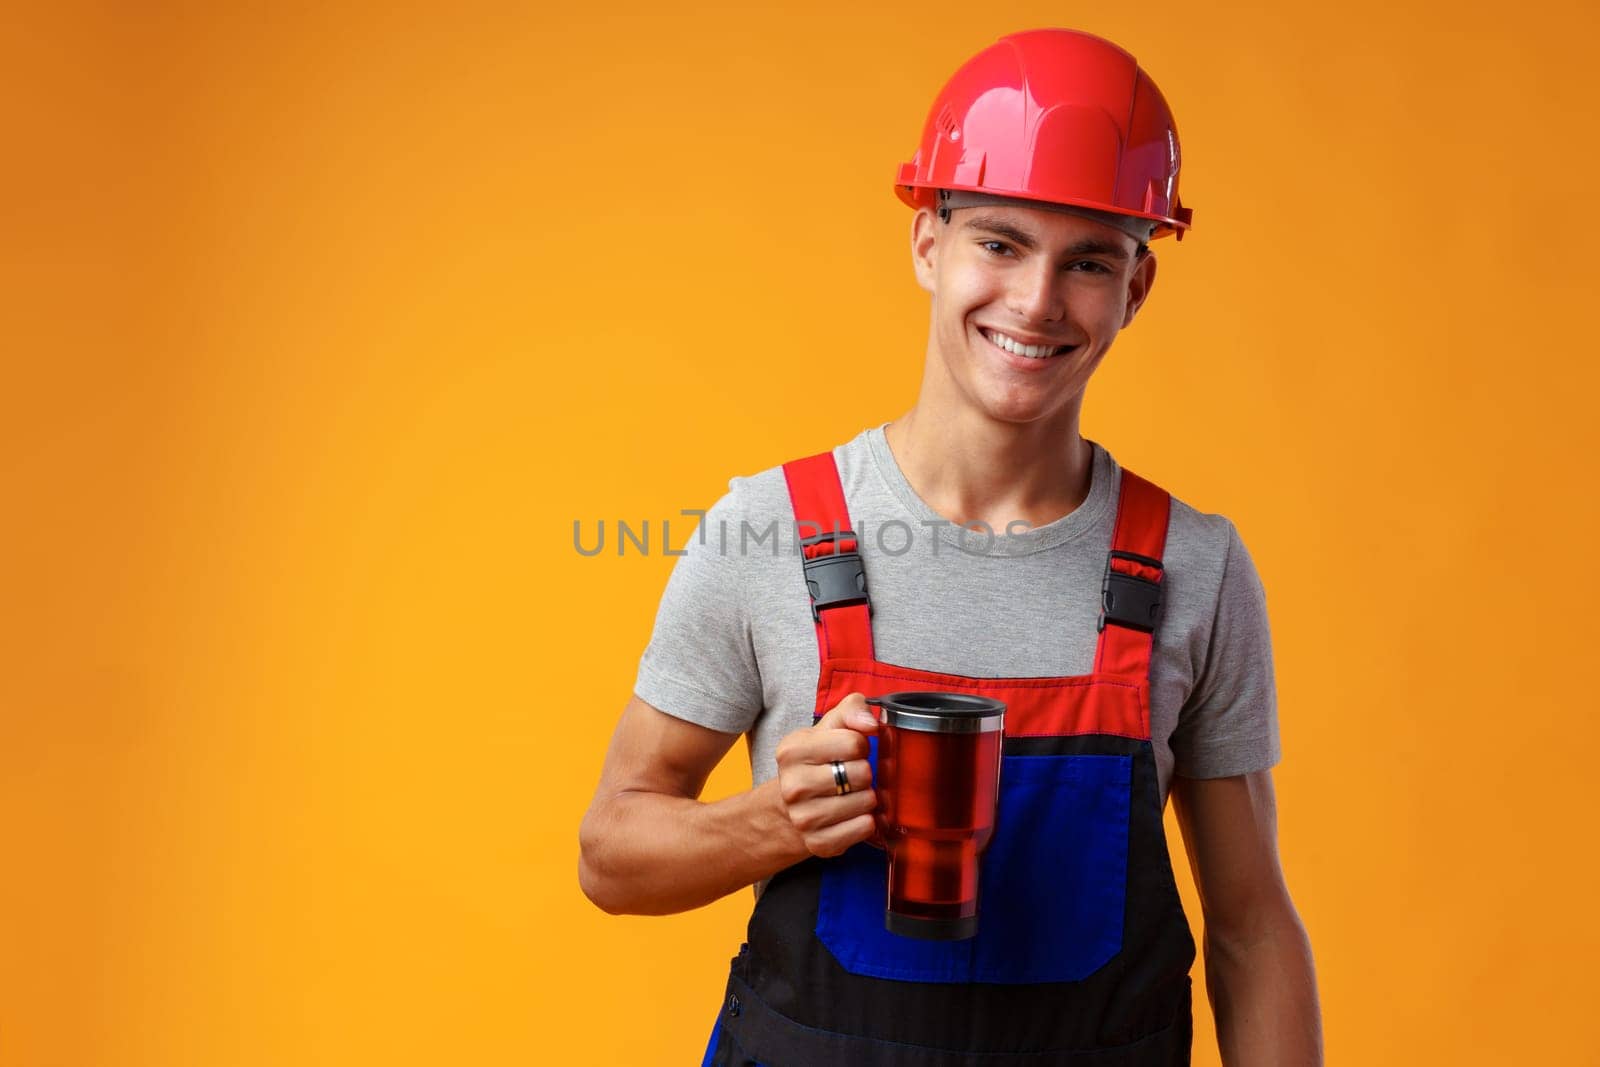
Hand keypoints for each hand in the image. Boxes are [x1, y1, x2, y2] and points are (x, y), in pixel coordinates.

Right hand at [774, 692, 878, 857]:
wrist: (791, 805)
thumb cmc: (817, 761)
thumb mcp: (829, 727)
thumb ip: (852, 710)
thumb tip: (871, 723)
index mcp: (792, 751)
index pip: (854, 743)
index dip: (862, 745)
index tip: (852, 751)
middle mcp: (793, 786)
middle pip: (862, 774)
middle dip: (866, 772)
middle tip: (854, 775)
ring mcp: (804, 819)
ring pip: (866, 802)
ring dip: (868, 797)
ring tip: (854, 794)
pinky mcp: (819, 843)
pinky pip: (864, 828)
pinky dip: (867, 820)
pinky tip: (854, 814)